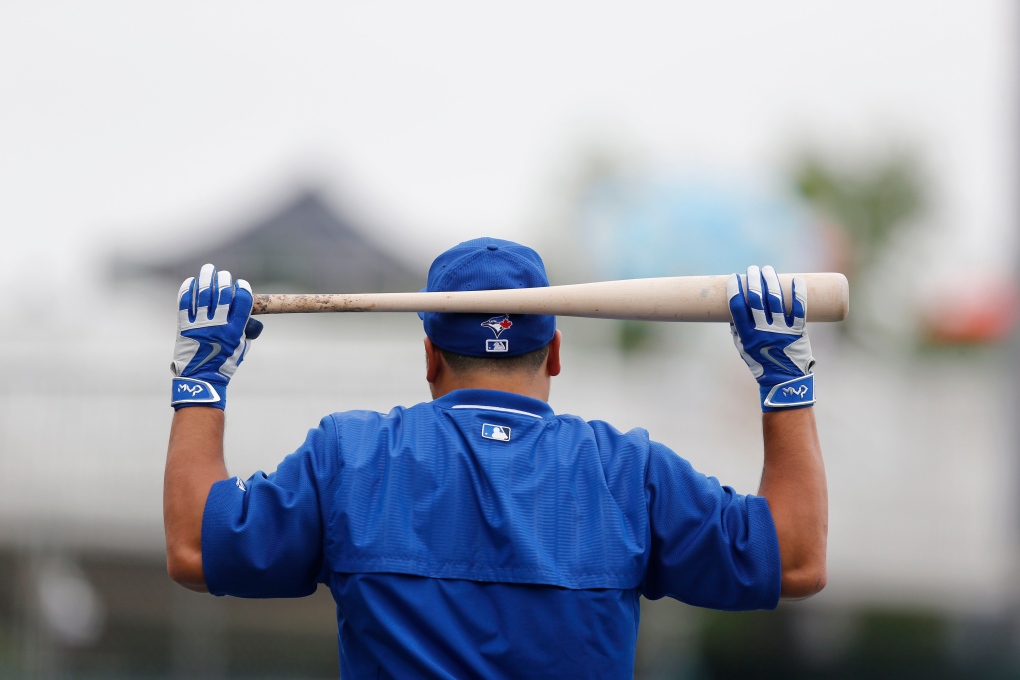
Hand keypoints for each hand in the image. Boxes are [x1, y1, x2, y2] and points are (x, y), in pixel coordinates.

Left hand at [170, 264, 262, 409]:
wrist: (201, 378)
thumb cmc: (224, 362)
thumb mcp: (242, 346)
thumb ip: (245, 328)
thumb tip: (247, 313)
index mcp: (235, 330)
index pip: (242, 301)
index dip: (243, 289)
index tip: (242, 284)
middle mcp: (218, 325)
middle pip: (223, 293)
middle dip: (225, 280)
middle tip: (224, 275)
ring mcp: (199, 324)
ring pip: (203, 293)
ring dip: (207, 277)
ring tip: (209, 269)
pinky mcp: (184, 325)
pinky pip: (185, 302)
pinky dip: (188, 289)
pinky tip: (191, 282)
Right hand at [727, 265, 814, 410]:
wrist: (784, 381)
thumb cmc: (761, 364)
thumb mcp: (743, 349)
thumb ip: (738, 330)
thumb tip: (734, 309)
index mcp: (747, 335)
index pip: (737, 306)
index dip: (734, 289)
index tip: (734, 277)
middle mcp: (763, 331)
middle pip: (756, 298)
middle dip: (753, 280)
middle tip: (752, 269)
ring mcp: (782, 330)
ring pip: (775, 299)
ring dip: (771, 280)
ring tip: (767, 270)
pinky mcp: (798, 330)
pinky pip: (799, 308)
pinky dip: (798, 292)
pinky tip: (796, 280)